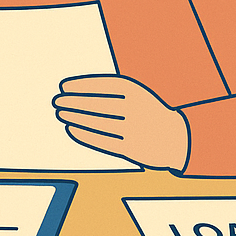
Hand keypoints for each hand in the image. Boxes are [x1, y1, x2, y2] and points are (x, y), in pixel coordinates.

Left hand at [52, 75, 189, 170]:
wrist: (179, 138)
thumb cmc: (148, 111)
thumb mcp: (136, 94)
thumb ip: (110, 91)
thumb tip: (73, 91)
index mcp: (136, 91)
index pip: (102, 85)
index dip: (80, 85)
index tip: (63, 87)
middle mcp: (135, 109)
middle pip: (96, 104)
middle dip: (73, 102)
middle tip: (57, 101)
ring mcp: (134, 130)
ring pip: (97, 123)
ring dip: (75, 118)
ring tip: (61, 114)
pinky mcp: (132, 149)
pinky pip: (102, 141)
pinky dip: (84, 135)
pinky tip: (71, 129)